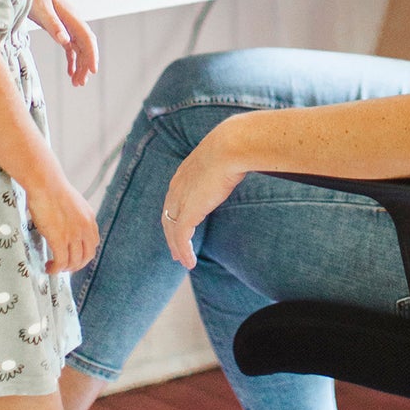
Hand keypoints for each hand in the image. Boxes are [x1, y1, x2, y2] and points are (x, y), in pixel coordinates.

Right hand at [26, 162, 98, 274]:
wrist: (45, 184)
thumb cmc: (53, 190)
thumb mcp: (73, 204)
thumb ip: (74, 217)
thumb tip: (66, 227)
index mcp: (89, 219)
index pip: (93, 244)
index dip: (84, 254)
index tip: (73, 257)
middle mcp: (85, 228)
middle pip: (86, 256)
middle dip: (76, 265)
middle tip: (64, 267)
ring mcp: (73, 235)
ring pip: (74, 262)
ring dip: (64, 269)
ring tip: (54, 267)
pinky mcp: (59, 239)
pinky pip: (61, 262)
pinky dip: (56, 269)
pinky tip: (49, 267)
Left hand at [29, 0, 98, 85]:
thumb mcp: (40, 8)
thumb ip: (53, 25)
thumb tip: (65, 41)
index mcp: (70, 15)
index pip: (87, 38)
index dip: (92, 55)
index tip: (93, 71)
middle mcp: (71, 20)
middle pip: (85, 45)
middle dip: (86, 64)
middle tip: (80, 83)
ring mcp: (65, 24)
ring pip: (78, 48)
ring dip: (79, 64)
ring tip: (76, 83)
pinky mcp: (58, 26)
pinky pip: (69, 46)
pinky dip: (71, 60)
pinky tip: (70, 72)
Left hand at [160, 142, 245, 269]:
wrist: (230, 146)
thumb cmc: (234, 147)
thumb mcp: (225, 156)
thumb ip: (225, 163)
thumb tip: (241, 160)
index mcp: (184, 173)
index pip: (173, 199)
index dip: (175, 214)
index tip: (179, 226)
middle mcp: (177, 187)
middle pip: (168, 216)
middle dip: (171, 235)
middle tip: (176, 251)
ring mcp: (181, 200)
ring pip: (172, 230)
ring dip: (177, 247)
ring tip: (183, 260)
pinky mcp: (188, 212)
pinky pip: (182, 238)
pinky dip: (184, 251)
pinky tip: (190, 263)